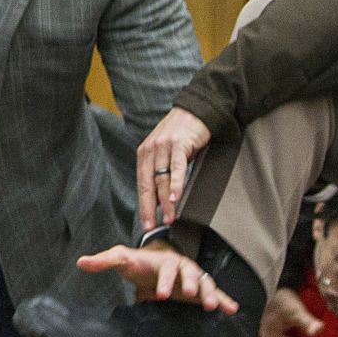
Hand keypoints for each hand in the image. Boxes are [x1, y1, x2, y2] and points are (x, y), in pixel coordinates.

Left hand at [76, 240, 239, 312]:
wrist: (153, 265)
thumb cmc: (138, 263)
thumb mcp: (121, 259)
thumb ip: (103, 261)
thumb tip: (80, 262)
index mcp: (162, 260)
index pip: (164, 269)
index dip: (162, 280)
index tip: (158, 294)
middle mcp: (181, 267)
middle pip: (189, 273)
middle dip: (190, 283)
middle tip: (189, 295)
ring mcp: (193, 279)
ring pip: (204, 284)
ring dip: (209, 293)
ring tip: (213, 306)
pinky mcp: (200, 290)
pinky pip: (215, 293)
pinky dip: (224, 300)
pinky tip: (232, 310)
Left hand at [135, 106, 210, 230]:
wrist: (196, 111)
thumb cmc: (182, 133)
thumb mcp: (166, 151)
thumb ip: (162, 170)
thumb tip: (162, 196)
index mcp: (145, 153)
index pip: (141, 184)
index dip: (144, 205)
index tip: (147, 222)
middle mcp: (151, 150)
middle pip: (148, 184)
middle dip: (150, 207)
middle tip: (153, 225)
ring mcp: (164, 147)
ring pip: (162, 179)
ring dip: (165, 201)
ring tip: (169, 217)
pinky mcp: (179, 144)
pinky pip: (177, 168)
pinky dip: (176, 184)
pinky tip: (176, 197)